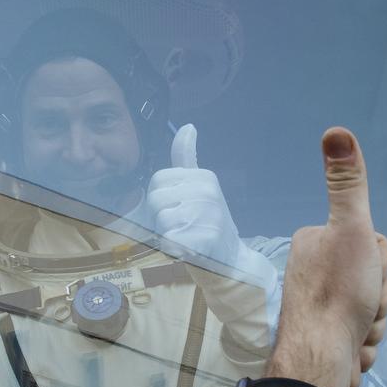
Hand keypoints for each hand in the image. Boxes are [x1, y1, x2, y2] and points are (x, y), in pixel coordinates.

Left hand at [146, 124, 268, 282]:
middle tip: (181, 227)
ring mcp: (207, 215)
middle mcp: (206, 192)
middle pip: (155, 201)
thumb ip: (187, 158)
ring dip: (166, 236)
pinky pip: (168, 241)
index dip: (160, 200)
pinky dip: (172, 250)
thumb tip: (188, 126)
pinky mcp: (204, 239)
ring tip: (186, 238)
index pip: (157, 181)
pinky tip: (187, 250)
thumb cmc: (209, 223)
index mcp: (204, 177)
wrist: (232, 260)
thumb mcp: (200, 187)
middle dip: (160, 219)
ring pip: (160, 222)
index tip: (178, 210)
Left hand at [266, 127, 386, 386]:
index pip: (373, 241)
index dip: (378, 259)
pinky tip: (352, 348)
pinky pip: (364, 336)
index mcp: (315, 243)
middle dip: (378, 296)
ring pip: (373, 307)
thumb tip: (336, 131)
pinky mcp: (329, 340)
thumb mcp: (351, 230)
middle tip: (361, 304)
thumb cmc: (338, 296)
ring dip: (374, 323)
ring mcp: (321, 308)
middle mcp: (313, 273)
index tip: (363, 272)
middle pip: (375, 274)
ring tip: (356, 329)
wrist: (321, 363)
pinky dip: (364, 345)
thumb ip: (347, 184)